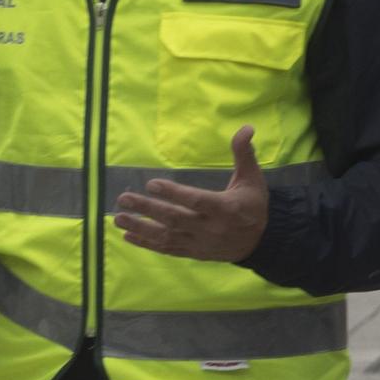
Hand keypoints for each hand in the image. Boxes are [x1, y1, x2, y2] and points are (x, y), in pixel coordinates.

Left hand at [115, 126, 268, 261]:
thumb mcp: (252, 178)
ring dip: (140, 228)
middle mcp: (210, 229)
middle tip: (124, 198)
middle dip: (147, 209)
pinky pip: (167, 249)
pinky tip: (128, 235)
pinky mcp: (193, 252)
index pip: (195, 201)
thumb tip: (246, 127)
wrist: (261, 242)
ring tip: (118, 218)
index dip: (173, 193)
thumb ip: (244, 153)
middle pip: (174, 219)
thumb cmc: (253, 205)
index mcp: (225, 208)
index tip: (151, 183)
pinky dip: (147, 243)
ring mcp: (199, 243)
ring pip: (166, 236)